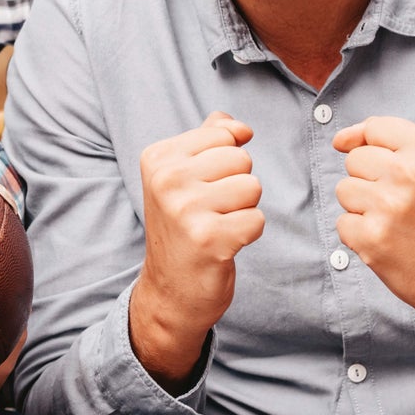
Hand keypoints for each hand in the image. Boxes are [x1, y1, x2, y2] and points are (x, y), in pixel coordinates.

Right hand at [130, 111, 263, 384]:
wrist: (170, 289)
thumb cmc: (182, 226)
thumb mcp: (182, 176)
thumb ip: (208, 141)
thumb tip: (239, 125)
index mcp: (157, 157)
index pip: (222, 134)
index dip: (225, 161)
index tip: (202, 185)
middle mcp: (166, 179)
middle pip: (241, 158)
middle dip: (237, 184)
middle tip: (212, 209)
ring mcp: (185, 209)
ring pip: (252, 187)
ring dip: (244, 209)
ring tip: (218, 224)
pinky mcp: (209, 239)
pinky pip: (257, 219)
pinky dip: (248, 233)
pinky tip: (224, 243)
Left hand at [333, 116, 414, 333]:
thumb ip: (386, 141)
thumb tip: (339, 140)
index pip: (374, 127)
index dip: (376, 148)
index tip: (391, 170)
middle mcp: (410, 173)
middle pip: (354, 160)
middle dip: (371, 182)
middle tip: (404, 205)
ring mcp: (390, 205)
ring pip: (344, 190)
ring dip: (364, 209)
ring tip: (397, 224)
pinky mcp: (373, 236)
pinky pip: (342, 223)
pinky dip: (360, 237)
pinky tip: (390, 243)